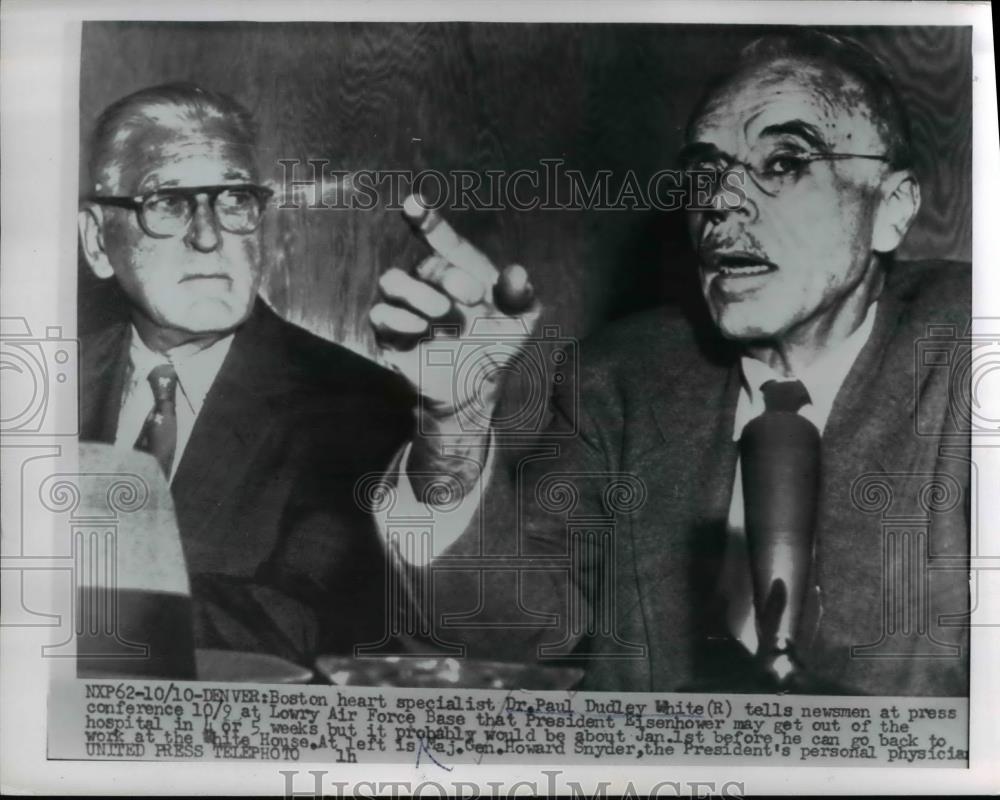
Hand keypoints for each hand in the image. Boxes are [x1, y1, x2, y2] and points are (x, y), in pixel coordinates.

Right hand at [370, 194, 541, 426]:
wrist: (473, 390)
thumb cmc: (496, 347)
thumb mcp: (521, 324)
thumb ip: (522, 298)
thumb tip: (517, 274)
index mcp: (459, 271)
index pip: (442, 240)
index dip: (427, 220)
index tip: (414, 203)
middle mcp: (428, 282)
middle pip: (427, 264)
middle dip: (452, 277)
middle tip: (474, 298)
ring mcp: (406, 307)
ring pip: (391, 280)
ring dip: (418, 293)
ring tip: (442, 312)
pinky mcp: (389, 333)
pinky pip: (380, 313)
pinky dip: (399, 318)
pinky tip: (421, 329)